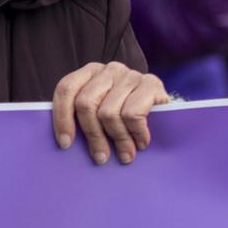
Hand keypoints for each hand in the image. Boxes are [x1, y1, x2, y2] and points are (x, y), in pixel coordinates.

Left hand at [51, 63, 169, 164]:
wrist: (164, 108)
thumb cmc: (125, 114)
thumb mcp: (100, 110)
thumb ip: (83, 117)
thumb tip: (65, 144)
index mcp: (90, 72)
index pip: (66, 89)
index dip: (62, 117)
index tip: (66, 144)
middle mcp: (110, 69)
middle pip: (86, 103)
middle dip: (93, 135)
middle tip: (101, 157)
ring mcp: (131, 75)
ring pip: (109, 113)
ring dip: (118, 139)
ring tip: (125, 154)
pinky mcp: (151, 83)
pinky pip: (133, 114)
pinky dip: (136, 133)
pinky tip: (141, 142)